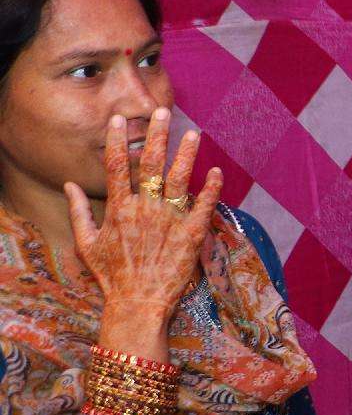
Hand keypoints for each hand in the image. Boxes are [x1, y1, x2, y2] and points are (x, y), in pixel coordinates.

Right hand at [69, 110, 222, 350]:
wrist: (137, 303)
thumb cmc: (112, 275)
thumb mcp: (87, 244)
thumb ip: (79, 212)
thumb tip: (69, 185)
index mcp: (119, 209)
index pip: (116, 167)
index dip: (117, 141)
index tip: (120, 119)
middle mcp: (144, 209)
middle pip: (150, 165)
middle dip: (156, 136)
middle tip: (162, 111)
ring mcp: (169, 221)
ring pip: (179, 179)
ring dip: (186, 155)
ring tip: (193, 133)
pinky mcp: (191, 235)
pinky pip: (204, 207)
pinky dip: (212, 189)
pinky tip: (217, 172)